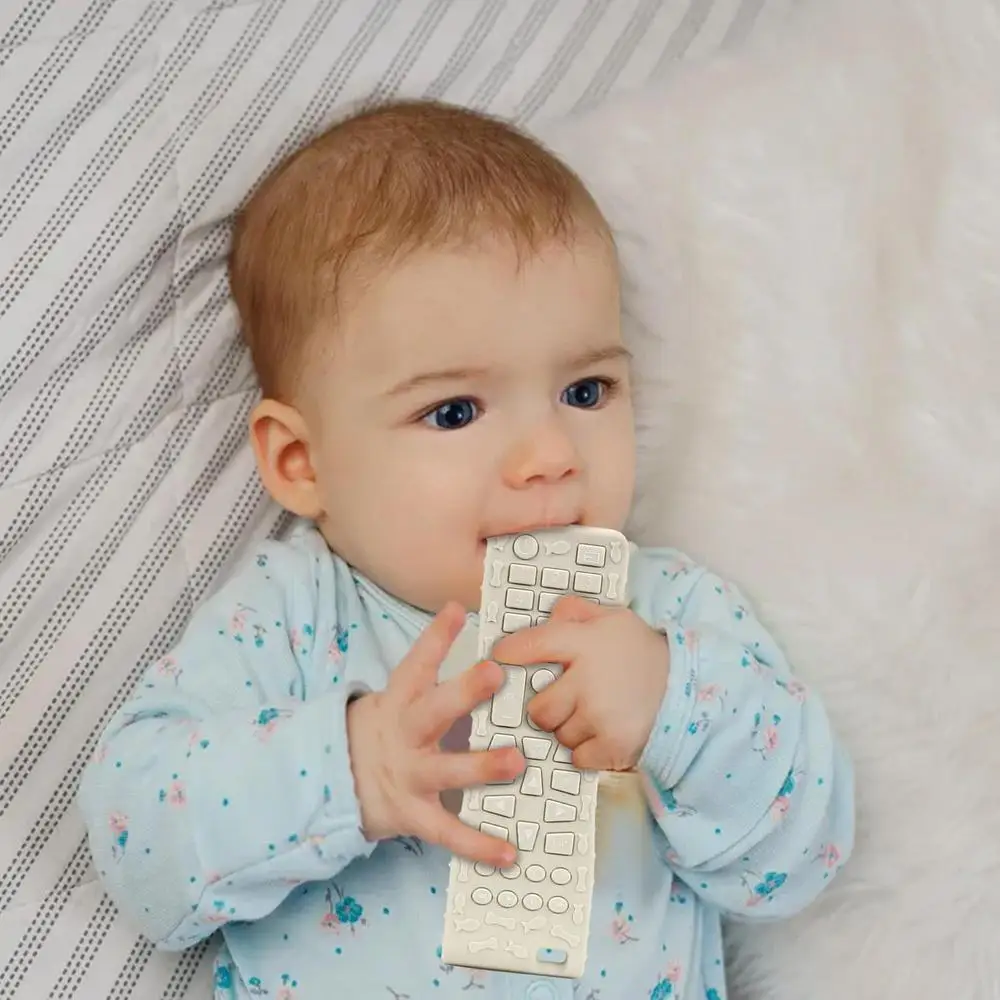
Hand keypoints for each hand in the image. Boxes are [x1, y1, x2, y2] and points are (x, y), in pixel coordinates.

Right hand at [347, 602, 522, 866]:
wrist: (334, 783)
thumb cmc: (384, 732)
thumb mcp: (398, 697)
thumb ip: (431, 669)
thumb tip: (461, 614)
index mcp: (400, 701)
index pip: (416, 664)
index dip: (435, 637)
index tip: (457, 610)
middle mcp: (404, 735)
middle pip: (432, 710)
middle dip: (463, 692)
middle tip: (494, 673)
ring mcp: (408, 776)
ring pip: (445, 770)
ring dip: (481, 766)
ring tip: (517, 762)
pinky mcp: (412, 815)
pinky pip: (448, 832)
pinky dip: (478, 845)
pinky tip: (510, 852)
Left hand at [491, 597, 669, 771]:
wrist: (688, 687)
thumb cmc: (643, 652)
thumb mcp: (613, 619)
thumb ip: (577, 612)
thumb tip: (549, 613)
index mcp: (585, 643)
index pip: (531, 645)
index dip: (508, 653)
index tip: (500, 657)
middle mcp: (588, 680)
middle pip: (538, 708)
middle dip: (547, 708)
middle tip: (566, 700)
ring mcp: (600, 716)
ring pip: (557, 735)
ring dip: (567, 729)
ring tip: (592, 714)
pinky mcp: (613, 746)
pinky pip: (577, 757)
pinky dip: (585, 751)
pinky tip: (602, 733)